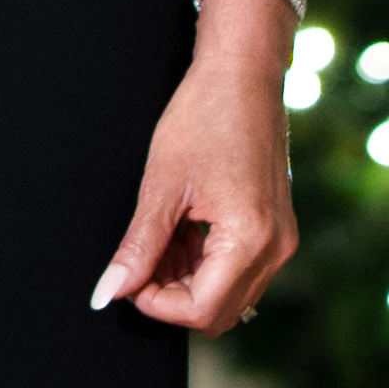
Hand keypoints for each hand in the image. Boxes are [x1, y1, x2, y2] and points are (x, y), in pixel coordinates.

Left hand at [95, 28, 293, 344]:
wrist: (243, 74)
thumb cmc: (204, 116)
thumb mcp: (161, 186)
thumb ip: (138, 248)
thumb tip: (108, 293)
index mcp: (251, 240)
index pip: (200, 310)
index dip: (155, 304)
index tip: (128, 278)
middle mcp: (275, 249)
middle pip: (216, 312)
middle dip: (170, 296)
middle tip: (138, 260)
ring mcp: (280, 241)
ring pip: (226, 294)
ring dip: (185, 280)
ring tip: (159, 235)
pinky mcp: (275, 230)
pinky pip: (237, 270)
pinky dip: (203, 263)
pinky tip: (180, 230)